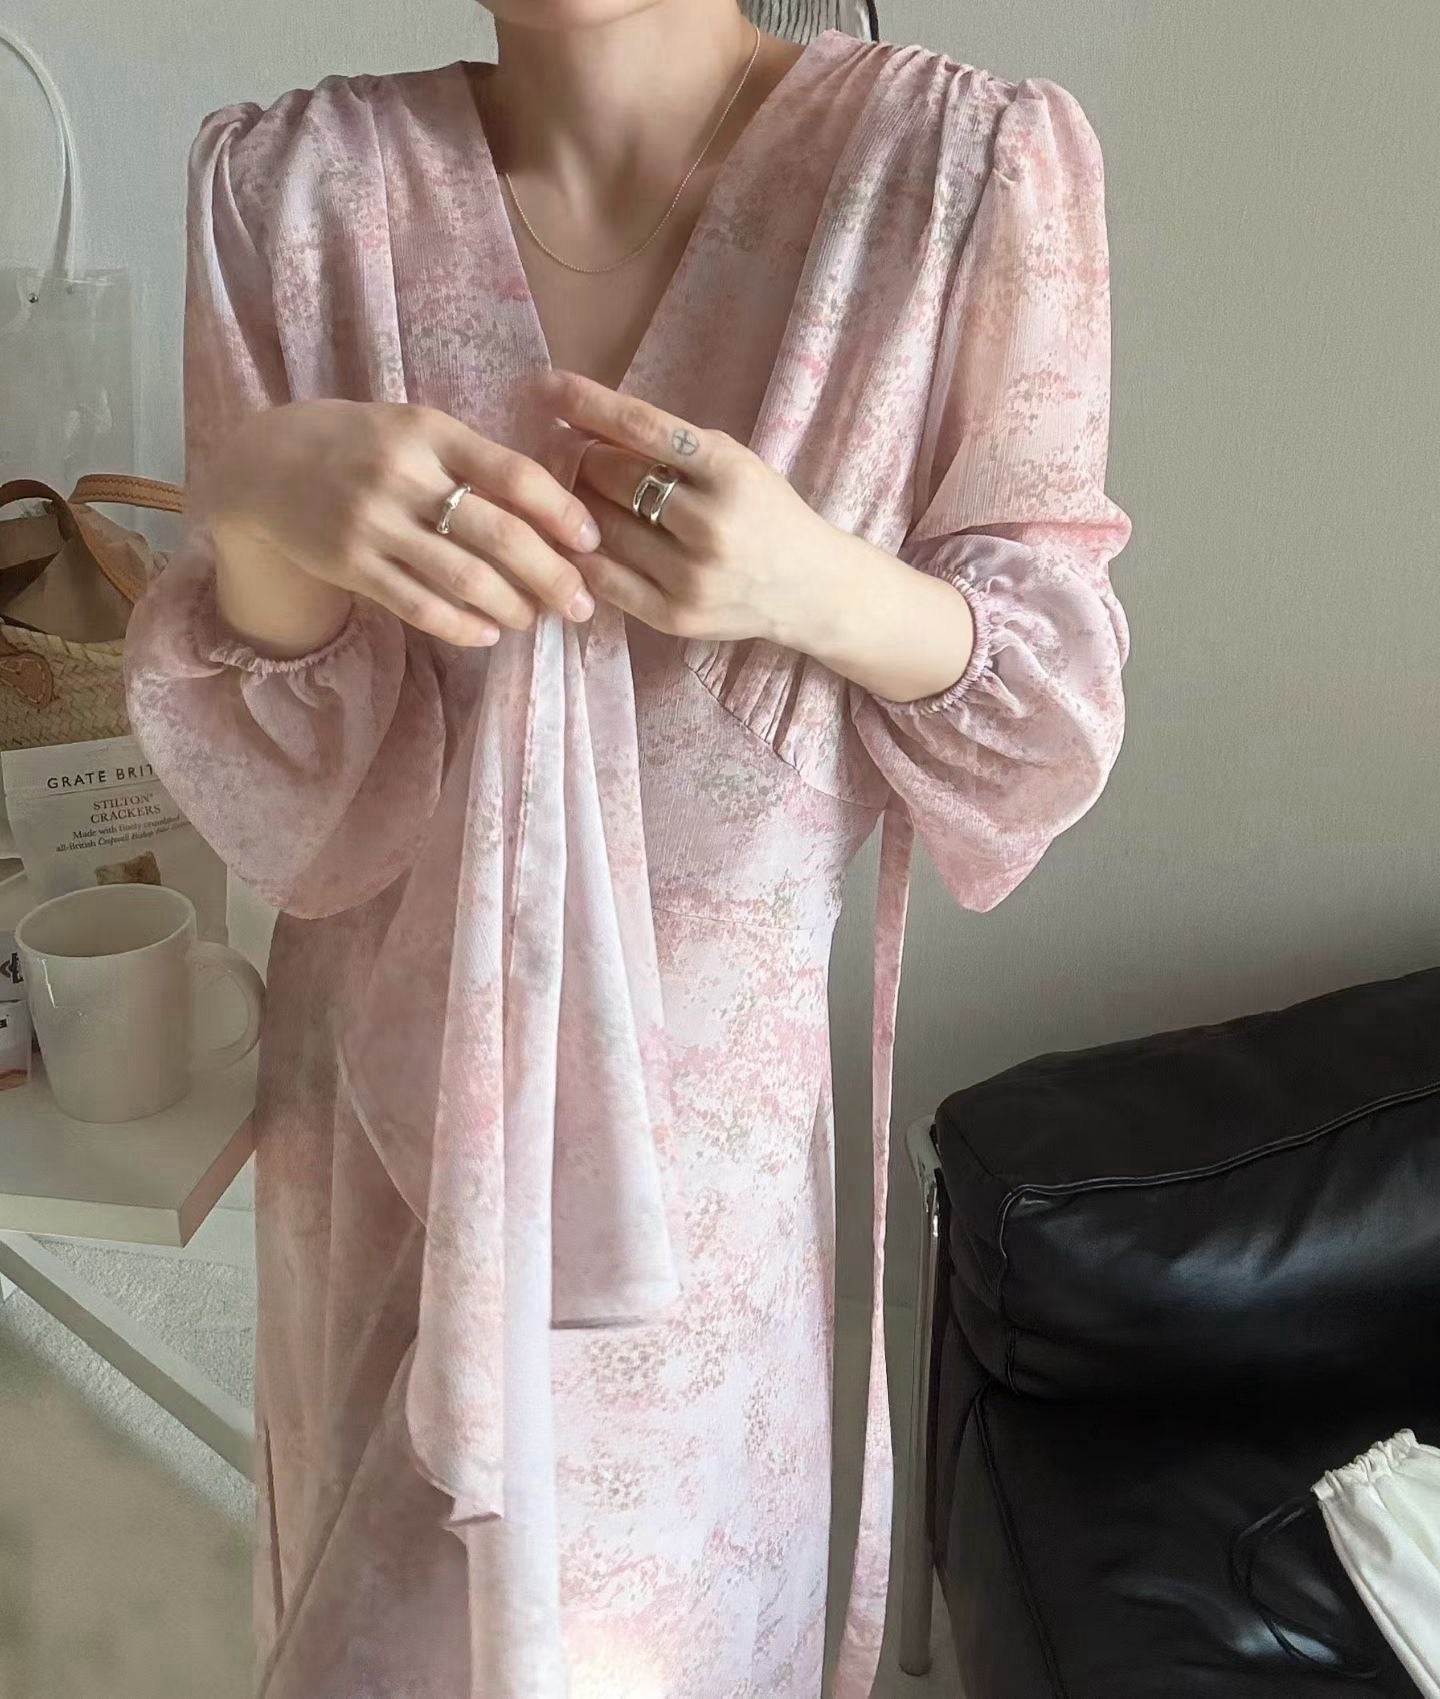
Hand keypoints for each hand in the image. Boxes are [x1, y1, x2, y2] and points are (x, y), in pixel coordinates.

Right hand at [202, 399, 601, 655]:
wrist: (264, 463)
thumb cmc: (361, 445)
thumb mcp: (416, 430)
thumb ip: (475, 461)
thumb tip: (555, 512)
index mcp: (430, 432)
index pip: (515, 474)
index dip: (562, 513)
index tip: (592, 543)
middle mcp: (403, 475)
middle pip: (499, 535)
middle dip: (552, 575)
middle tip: (582, 603)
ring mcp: (373, 523)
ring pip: (464, 578)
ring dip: (512, 606)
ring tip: (535, 619)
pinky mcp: (350, 565)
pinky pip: (419, 606)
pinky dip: (462, 625)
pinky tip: (487, 632)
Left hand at [536, 369, 977, 703]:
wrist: (811, 589)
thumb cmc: (765, 513)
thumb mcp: (733, 463)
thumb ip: (669, 447)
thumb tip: (581, 424)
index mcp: (730, 471)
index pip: (642, 427)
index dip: (587, 403)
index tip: (545, 385)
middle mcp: (711, 524)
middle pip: (612, 477)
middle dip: (585, 460)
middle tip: (571, 454)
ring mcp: (692, 576)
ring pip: (603, 528)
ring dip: (581, 507)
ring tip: (582, 498)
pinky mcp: (675, 616)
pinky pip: (605, 579)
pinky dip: (585, 555)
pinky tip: (583, 541)